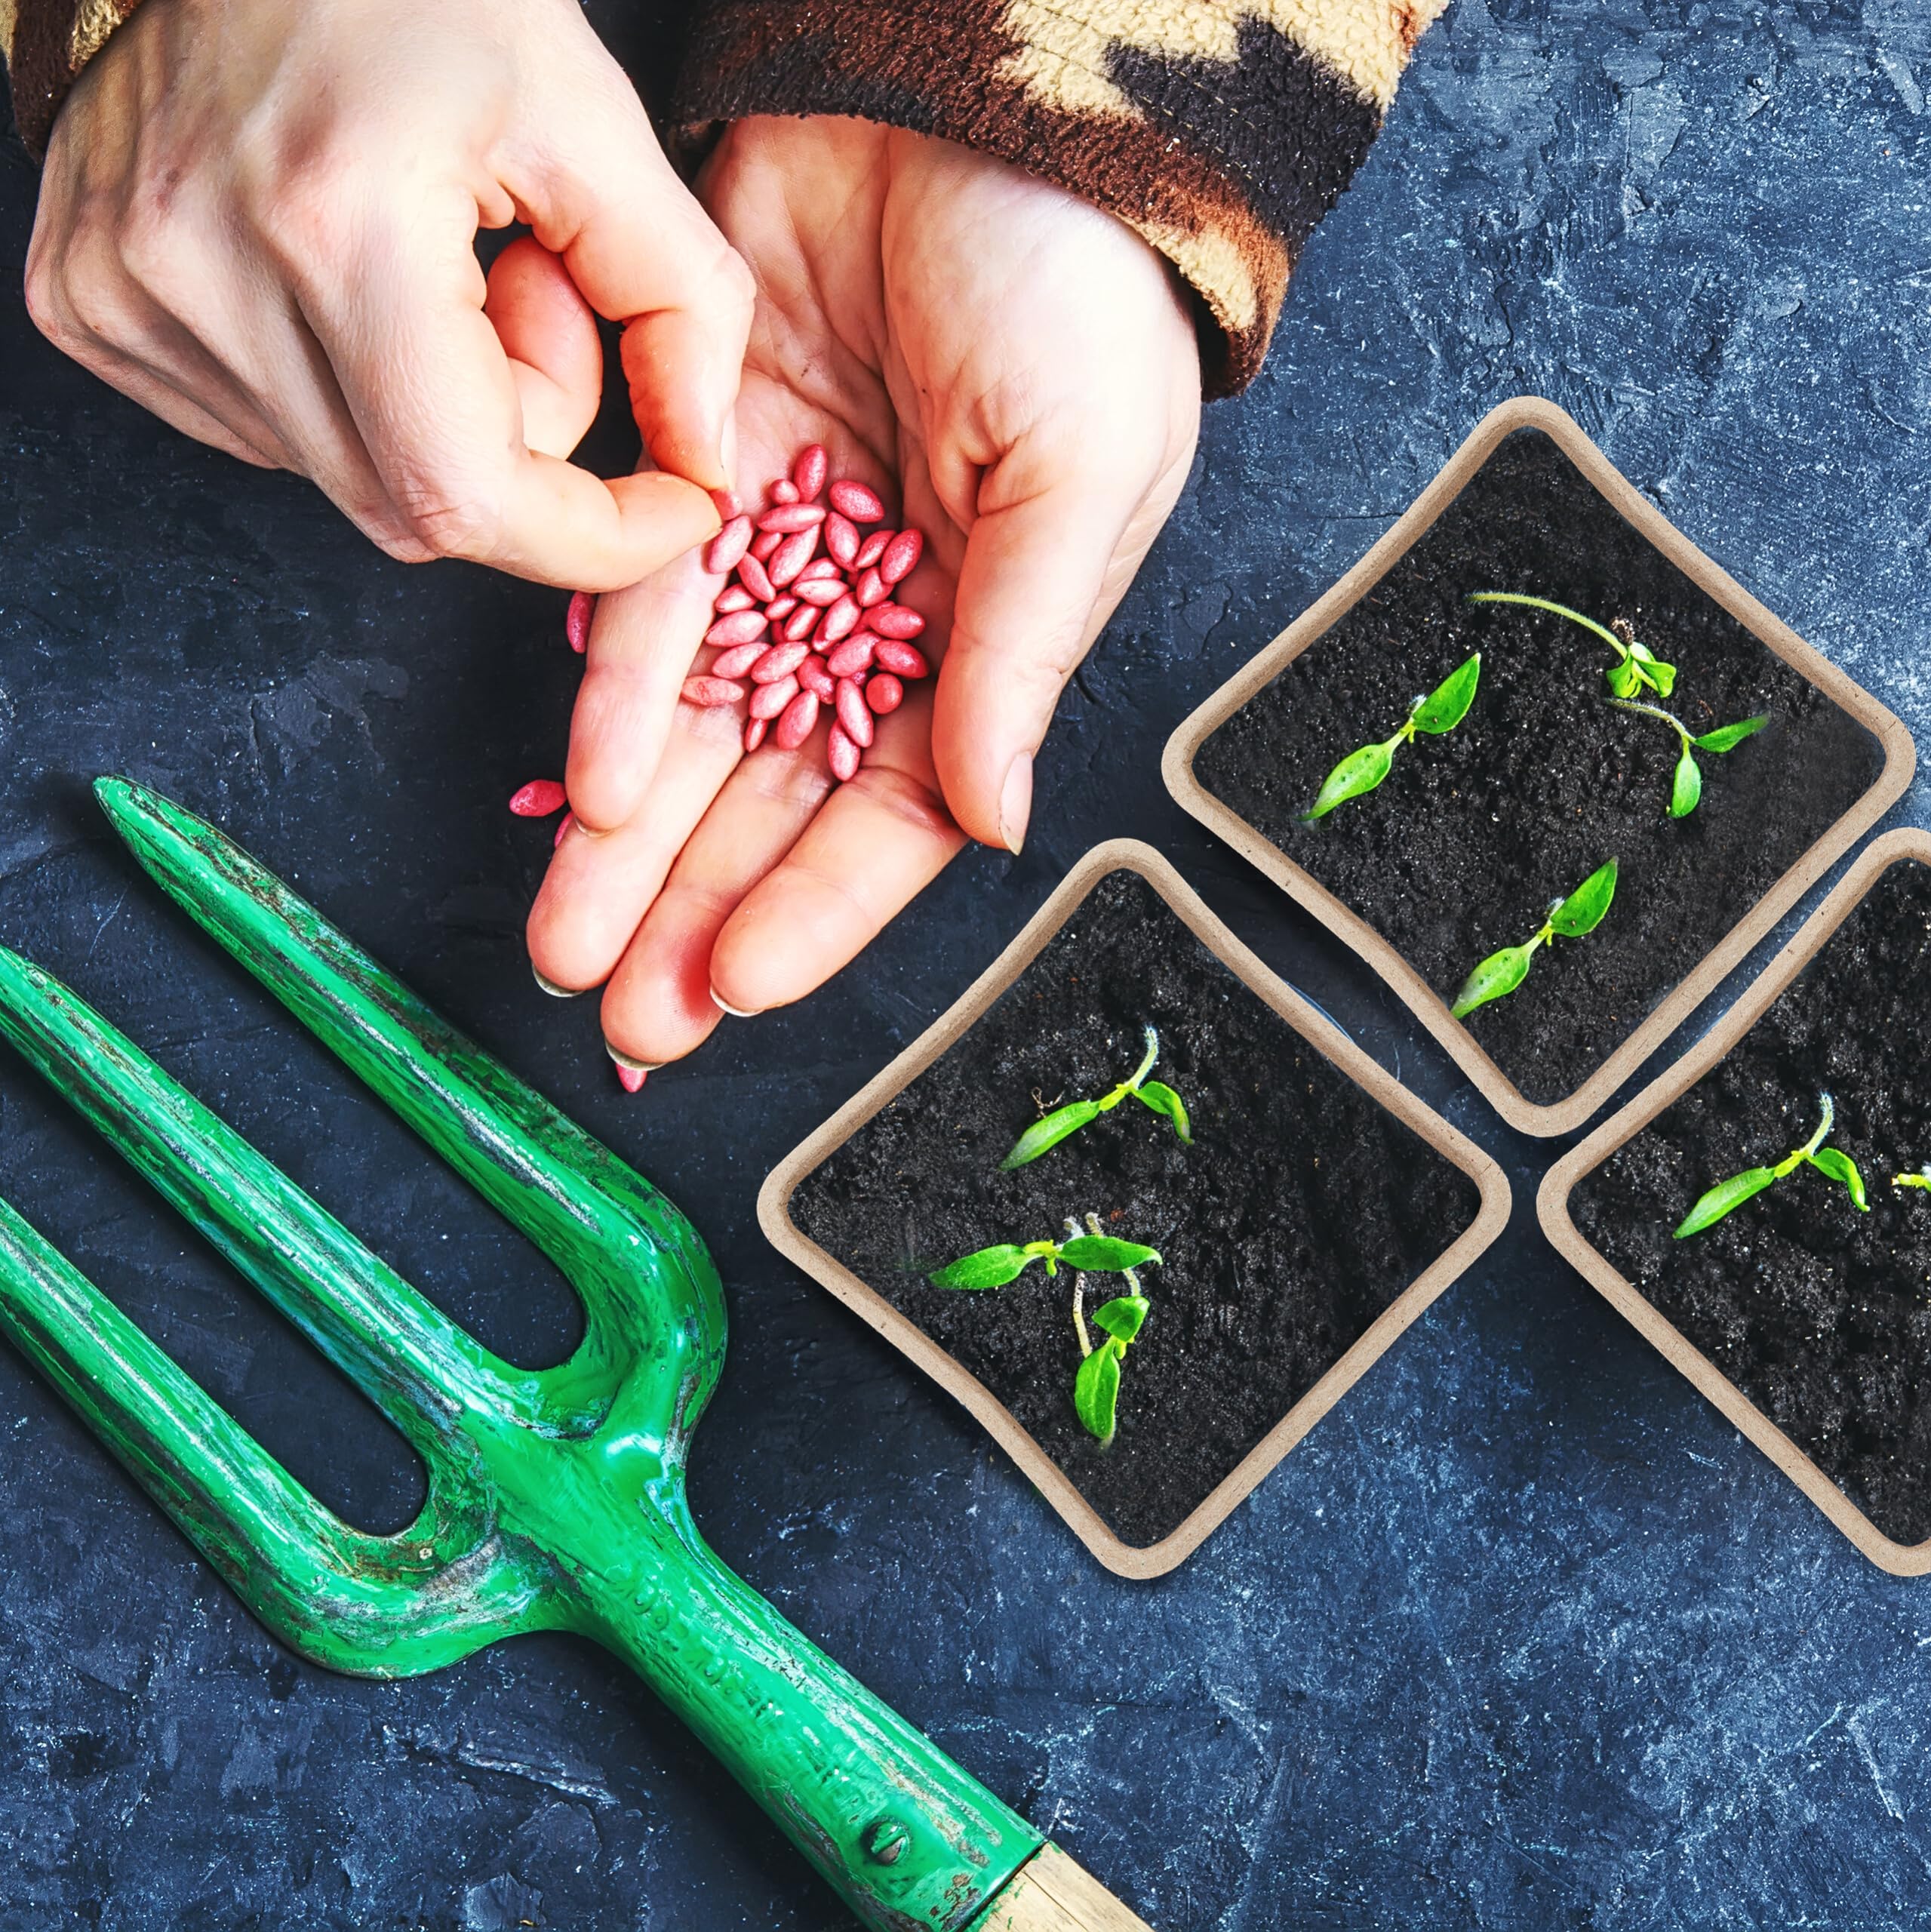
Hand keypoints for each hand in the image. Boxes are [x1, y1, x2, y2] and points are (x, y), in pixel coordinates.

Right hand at [24, 0, 752, 586]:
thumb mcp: (592, 119)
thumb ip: (687, 304)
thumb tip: (710, 468)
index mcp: (331, 225)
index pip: (470, 499)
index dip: (595, 536)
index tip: (675, 506)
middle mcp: (198, 280)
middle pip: (420, 509)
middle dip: (524, 443)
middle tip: (536, 291)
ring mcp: (123, 300)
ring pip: (356, 481)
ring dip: (443, 415)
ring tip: (446, 263)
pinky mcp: (86, 306)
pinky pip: (278, 439)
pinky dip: (357, 394)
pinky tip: (361, 275)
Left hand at [525, 118, 1200, 1069]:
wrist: (978, 110)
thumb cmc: (1074, 298)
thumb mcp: (1079, 480)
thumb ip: (1021, 654)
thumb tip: (993, 822)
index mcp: (985, 644)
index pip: (894, 815)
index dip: (817, 911)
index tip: (737, 988)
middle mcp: (879, 623)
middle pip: (777, 801)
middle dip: (699, 911)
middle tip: (628, 1018)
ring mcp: (788, 558)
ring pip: (698, 734)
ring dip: (634, 845)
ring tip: (571, 946)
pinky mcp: (708, 478)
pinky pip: (650, 610)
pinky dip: (614, 696)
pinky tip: (582, 788)